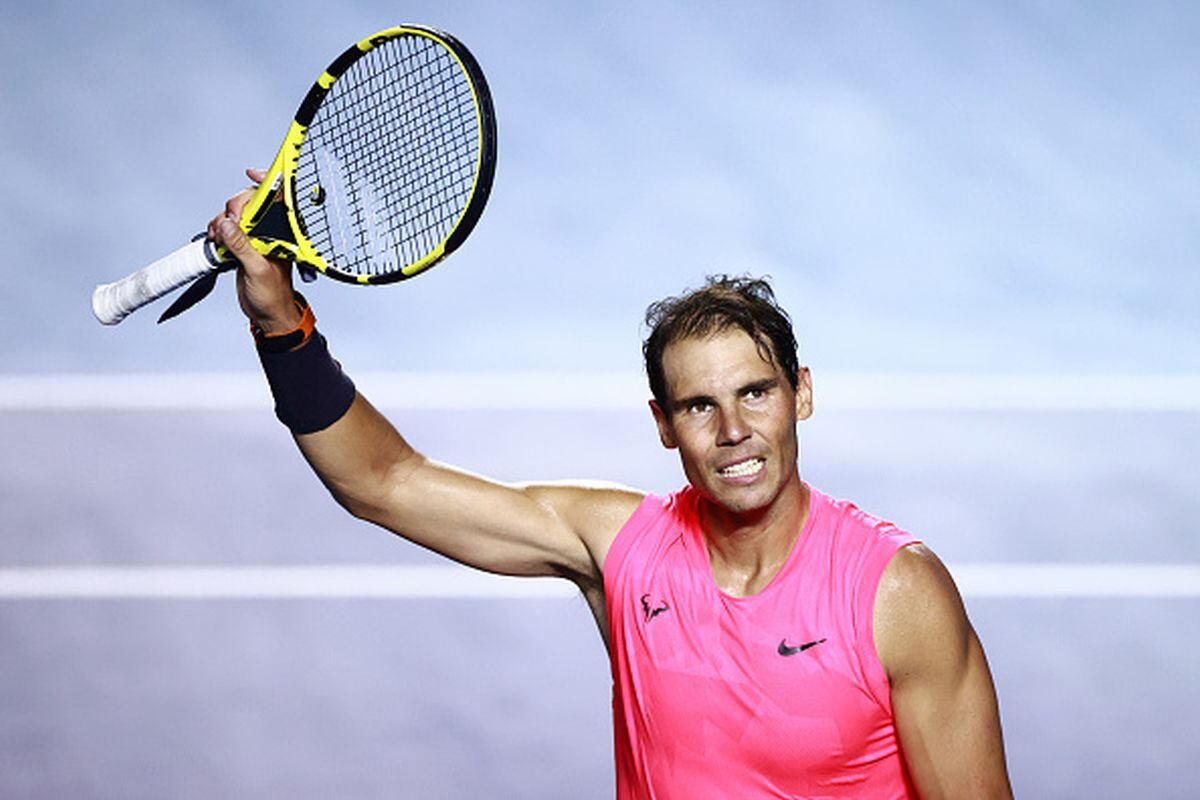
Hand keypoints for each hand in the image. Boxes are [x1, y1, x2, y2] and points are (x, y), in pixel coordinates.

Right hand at [207, 168, 300, 333]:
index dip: (266, 181)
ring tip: (220, 238)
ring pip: (234, 214)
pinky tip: (216, 239)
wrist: (266, 314)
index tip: (251, 173)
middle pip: (249, 202)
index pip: (276, 198)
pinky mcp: (241, 246)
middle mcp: (270, 231)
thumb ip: (242, 246)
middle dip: (235, 207)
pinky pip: (226, 229)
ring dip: (222, 221)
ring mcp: (254, 237)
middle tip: (229, 223)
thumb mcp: (258, 270)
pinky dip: (217, 230)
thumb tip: (227, 225)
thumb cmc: (273, 295)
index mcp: (282, 233)